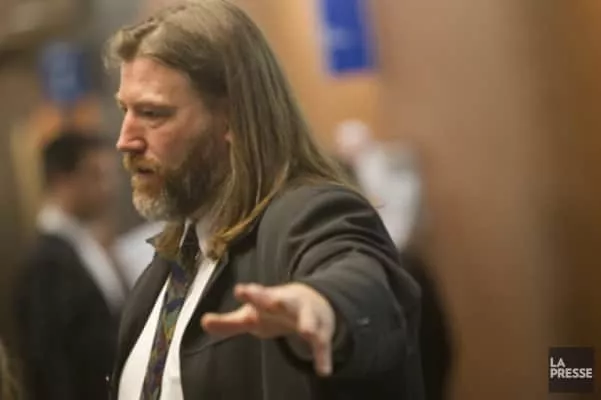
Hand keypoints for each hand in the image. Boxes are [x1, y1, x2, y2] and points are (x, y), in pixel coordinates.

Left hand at [201, 283, 335, 375]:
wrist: (314, 301)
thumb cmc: (274, 311)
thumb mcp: (251, 316)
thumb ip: (228, 323)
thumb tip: (203, 322)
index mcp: (268, 300)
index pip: (257, 295)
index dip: (250, 293)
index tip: (240, 290)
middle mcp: (287, 304)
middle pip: (281, 300)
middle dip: (273, 299)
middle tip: (268, 298)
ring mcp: (306, 315)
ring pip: (308, 319)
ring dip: (308, 323)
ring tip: (306, 331)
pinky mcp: (321, 332)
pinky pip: (323, 344)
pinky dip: (323, 357)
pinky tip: (323, 371)